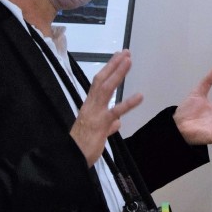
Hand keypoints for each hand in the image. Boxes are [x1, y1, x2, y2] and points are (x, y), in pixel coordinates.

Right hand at [70, 50, 142, 165]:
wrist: (70, 159)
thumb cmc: (81, 147)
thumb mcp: (97, 134)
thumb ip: (108, 127)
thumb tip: (117, 123)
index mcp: (89, 107)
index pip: (98, 84)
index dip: (108, 70)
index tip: (118, 57)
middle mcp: (90, 106)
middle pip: (101, 80)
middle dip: (113, 65)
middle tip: (125, 52)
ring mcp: (95, 114)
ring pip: (106, 89)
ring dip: (118, 74)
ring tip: (129, 61)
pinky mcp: (101, 124)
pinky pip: (115, 112)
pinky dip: (128, 103)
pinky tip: (140, 95)